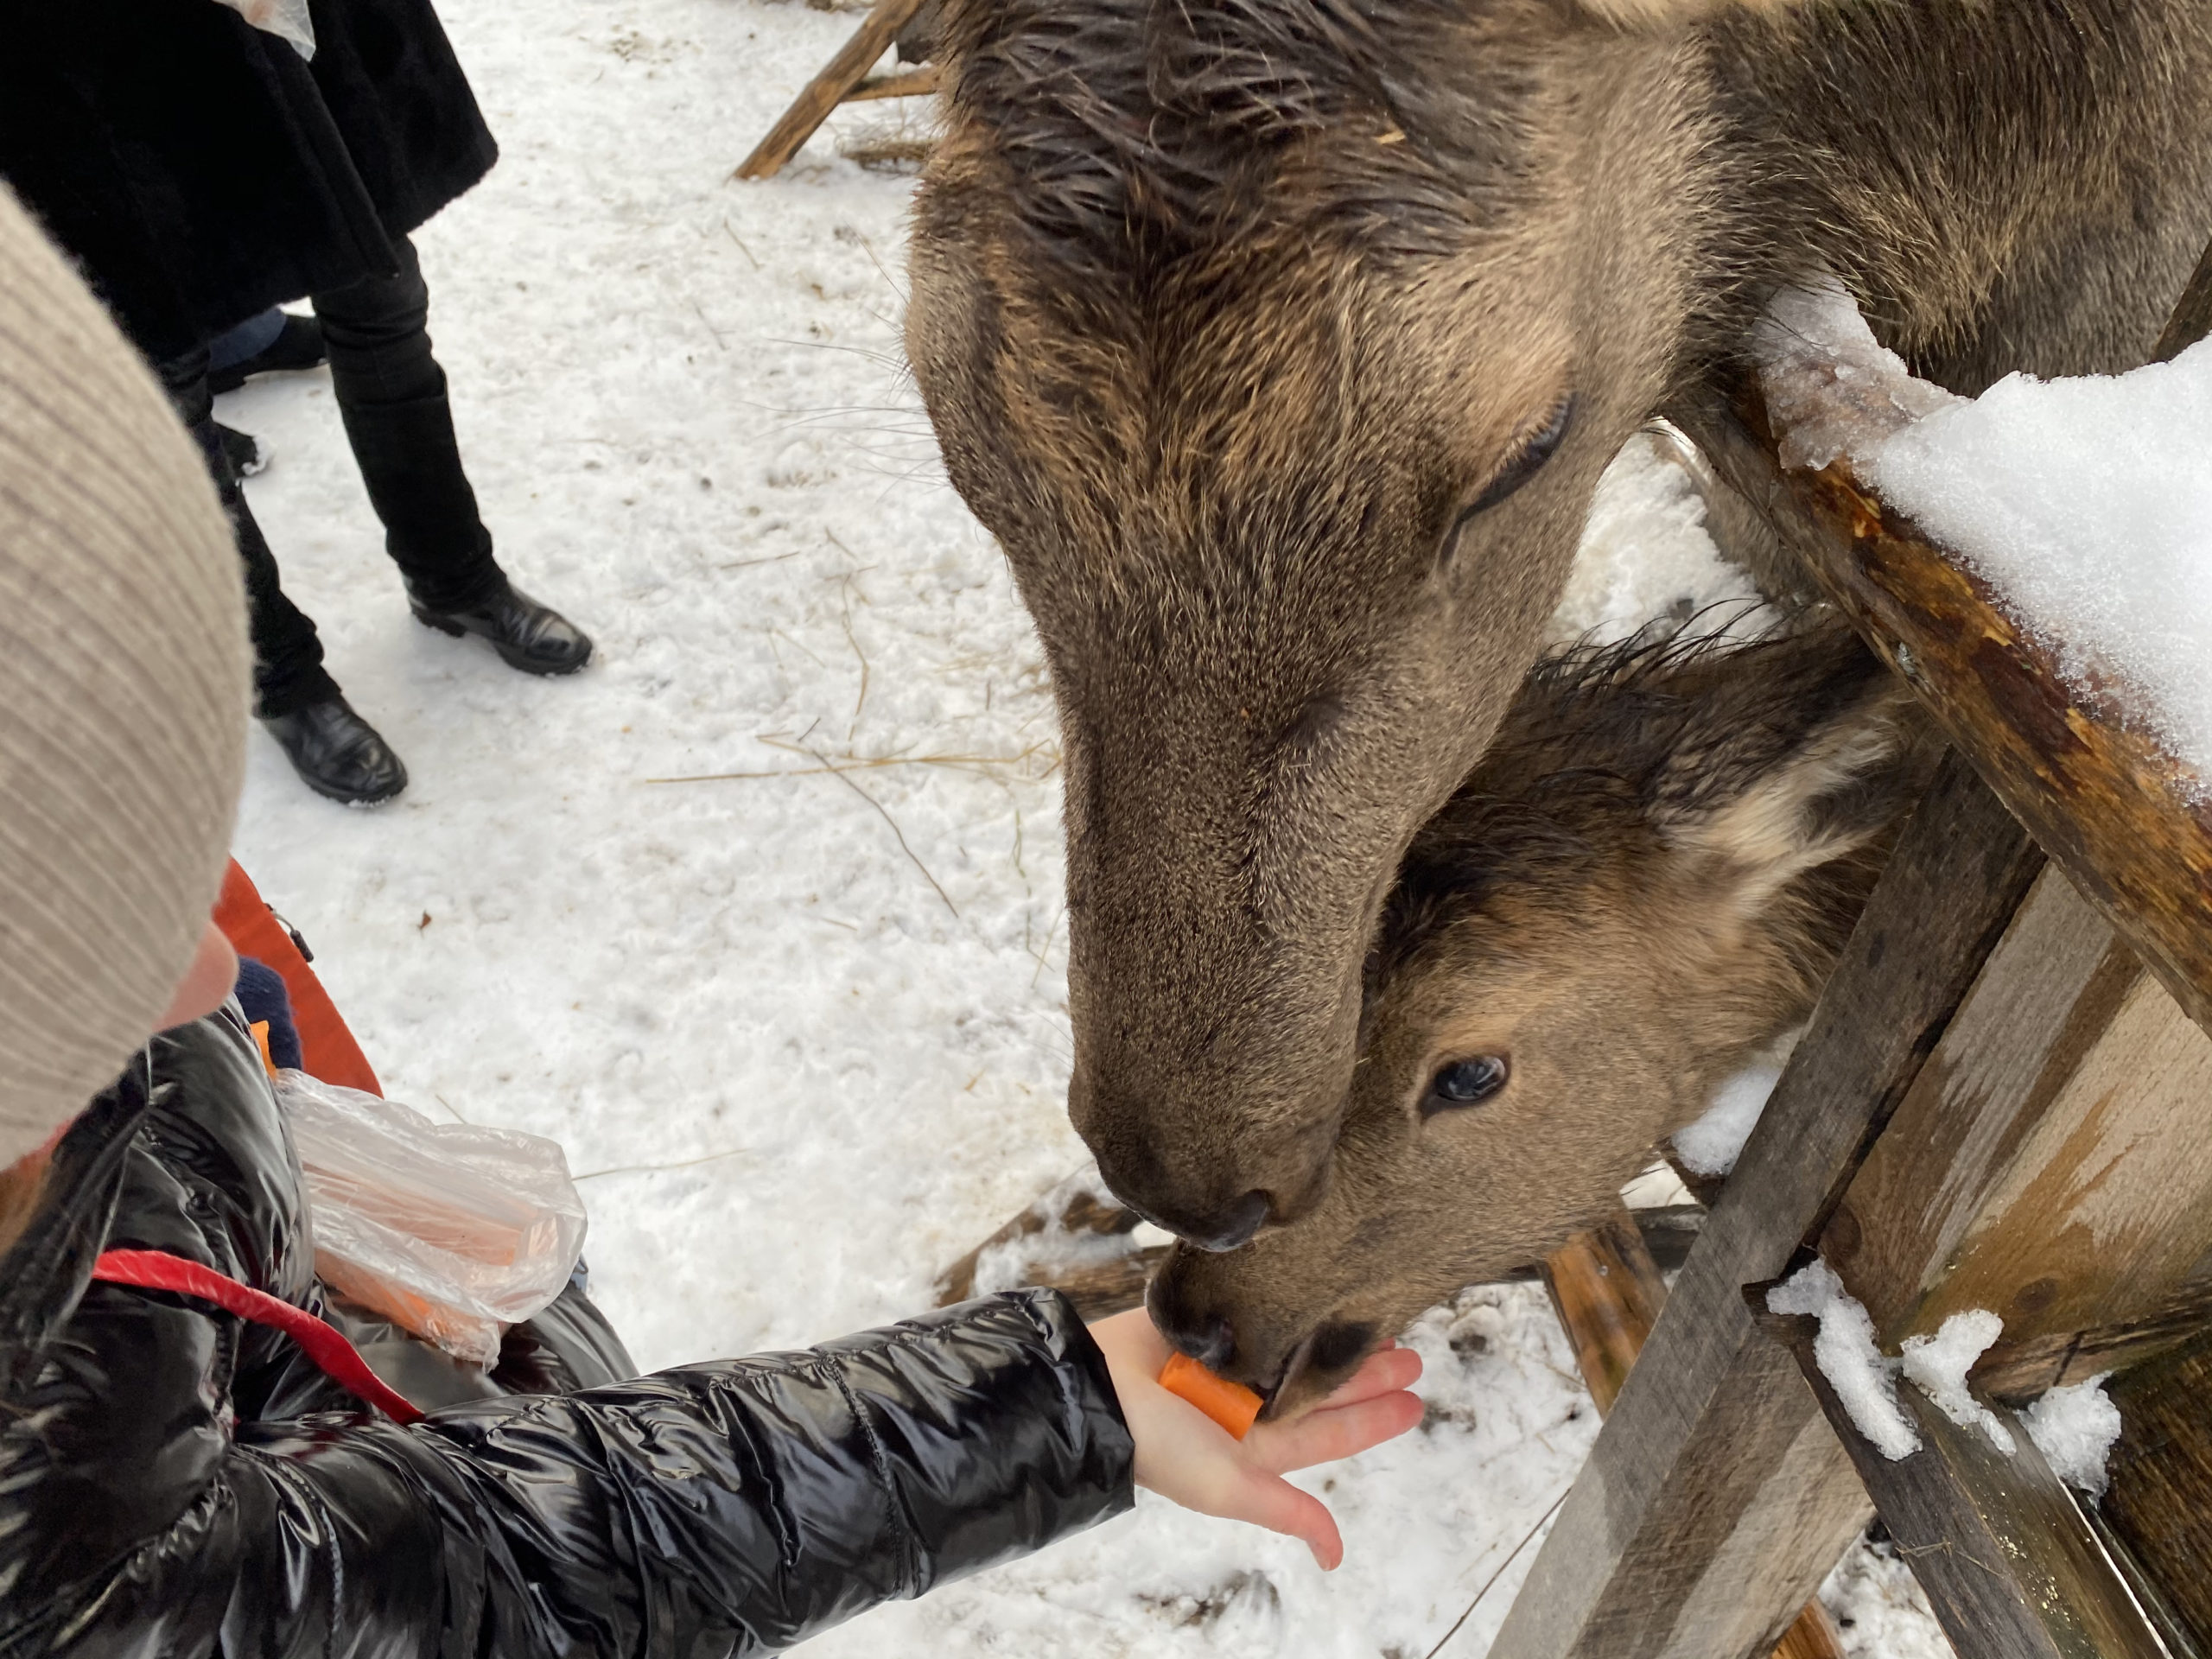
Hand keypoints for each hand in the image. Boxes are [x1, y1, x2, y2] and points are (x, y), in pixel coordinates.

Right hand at [1087, 1307, 1424, 1568]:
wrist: (1097, 1389)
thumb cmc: (1160, 1446)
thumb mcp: (1228, 1487)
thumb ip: (1286, 1513)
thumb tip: (1336, 1557)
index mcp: (1259, 1443)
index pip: (1331, 1432)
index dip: (1373, 1419)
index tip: (1416, 1402)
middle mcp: (1252, 1402)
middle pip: (1324, 1385)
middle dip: (1368, 1372)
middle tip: (1412, 1353)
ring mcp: (1234, 1359)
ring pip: (1300, 1344)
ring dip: (1335, 1335)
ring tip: (1380, 1321)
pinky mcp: (1214, 1321)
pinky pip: (1262, 1308)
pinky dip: (1292, 1299)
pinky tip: (1322, 1286)